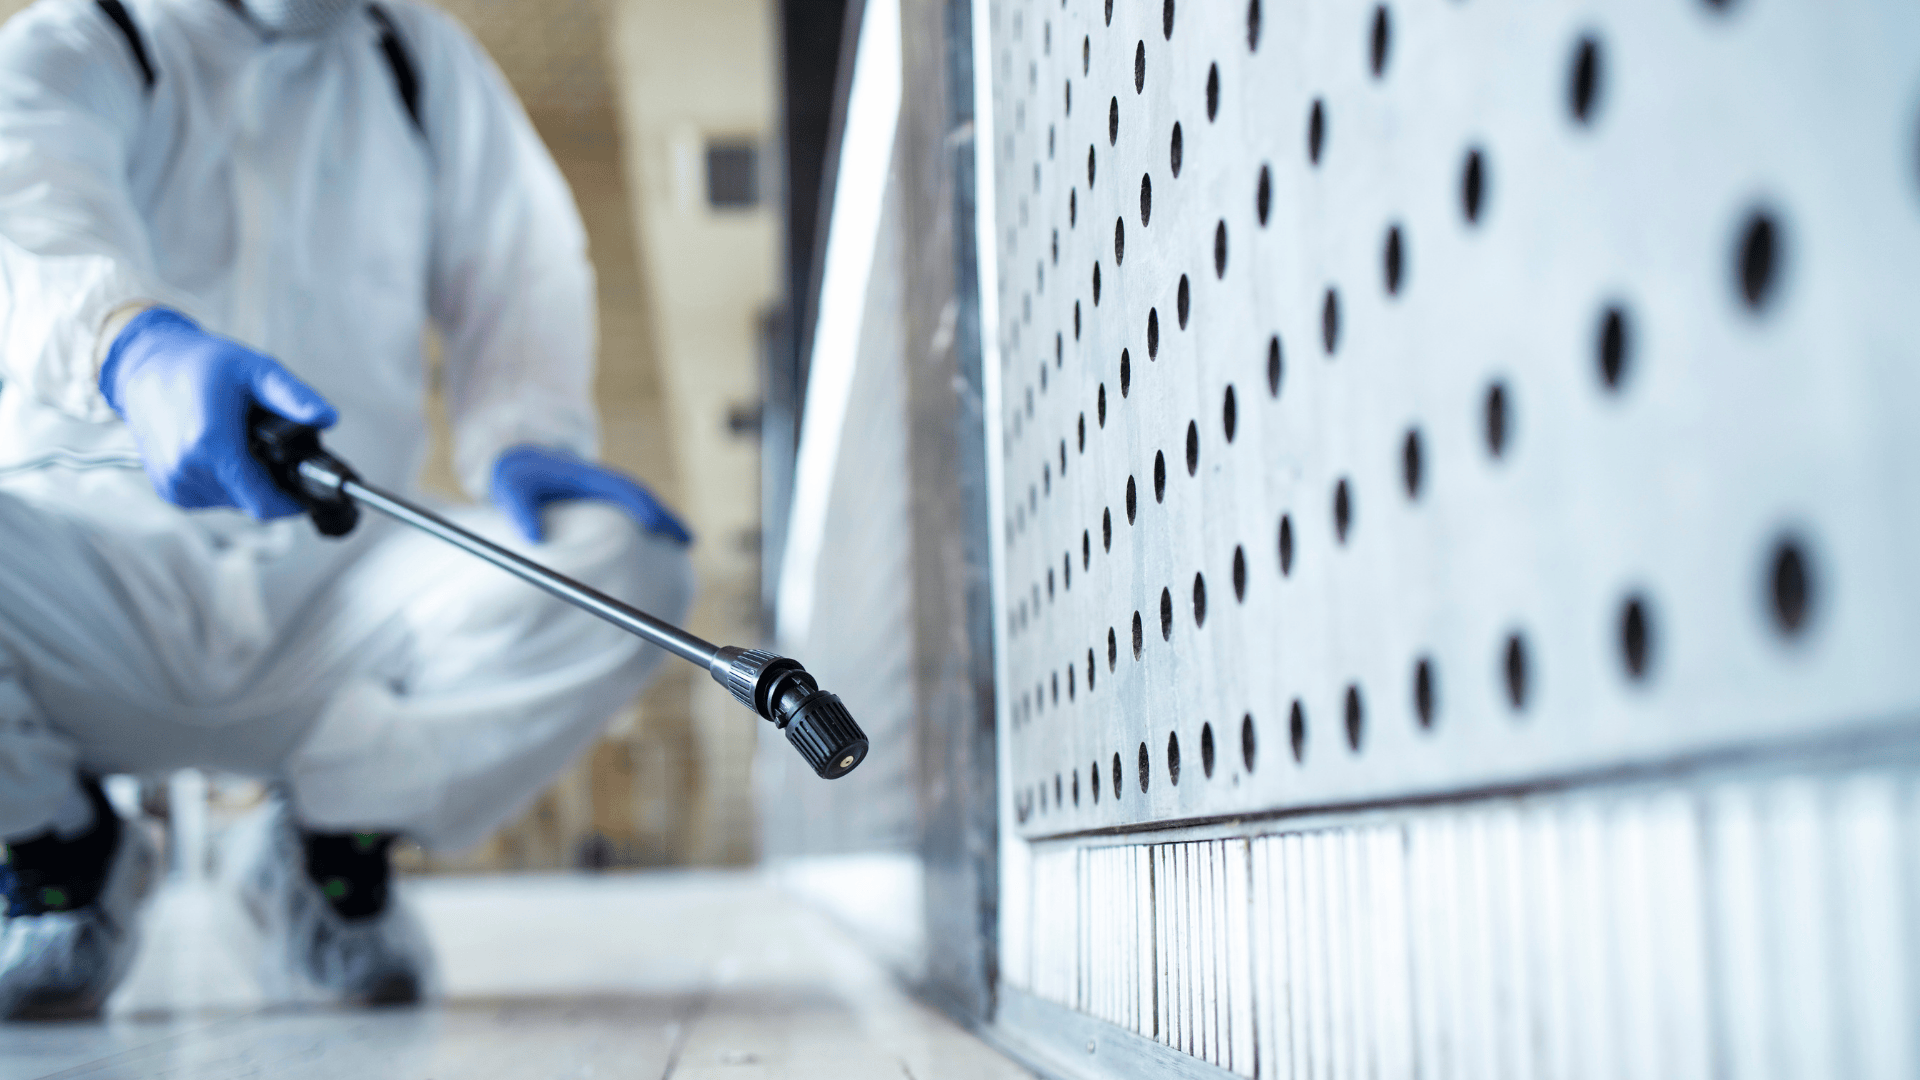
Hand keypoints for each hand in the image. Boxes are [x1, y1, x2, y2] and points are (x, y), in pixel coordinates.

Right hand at [101, 308, 337, 518]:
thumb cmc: (199, 364)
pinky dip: (225, 481)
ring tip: (243, 443)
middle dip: (271, 482)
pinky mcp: (168, 488)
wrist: (144, 365)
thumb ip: (293, 396)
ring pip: (232, 501)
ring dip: (246, 481)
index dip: (292, 502)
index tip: (309, 494)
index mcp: (209, 444)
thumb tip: (327, 417)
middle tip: (271, 450)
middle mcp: (187, 469)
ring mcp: (174, 482)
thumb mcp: (255, 369)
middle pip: (251, 501)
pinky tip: (222, 451)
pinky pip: (212, 497)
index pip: (263, 502)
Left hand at [491, 444, 692, 544]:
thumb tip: (532, 537)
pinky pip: (634, 512)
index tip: (655, 524)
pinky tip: (662, 544)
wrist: (520, 462)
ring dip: (664, 522)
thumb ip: (519, 509)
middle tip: (687, 540)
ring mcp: (606, 493)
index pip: (621, 488)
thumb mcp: (511, 487)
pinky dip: (652, 524)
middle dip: (665, 517)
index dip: (640, 505)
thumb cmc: (517, 477)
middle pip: (643, 497)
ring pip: (643, 505)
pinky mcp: (605, 503)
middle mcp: (603, 483)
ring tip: (684, 544)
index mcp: (587, 476)